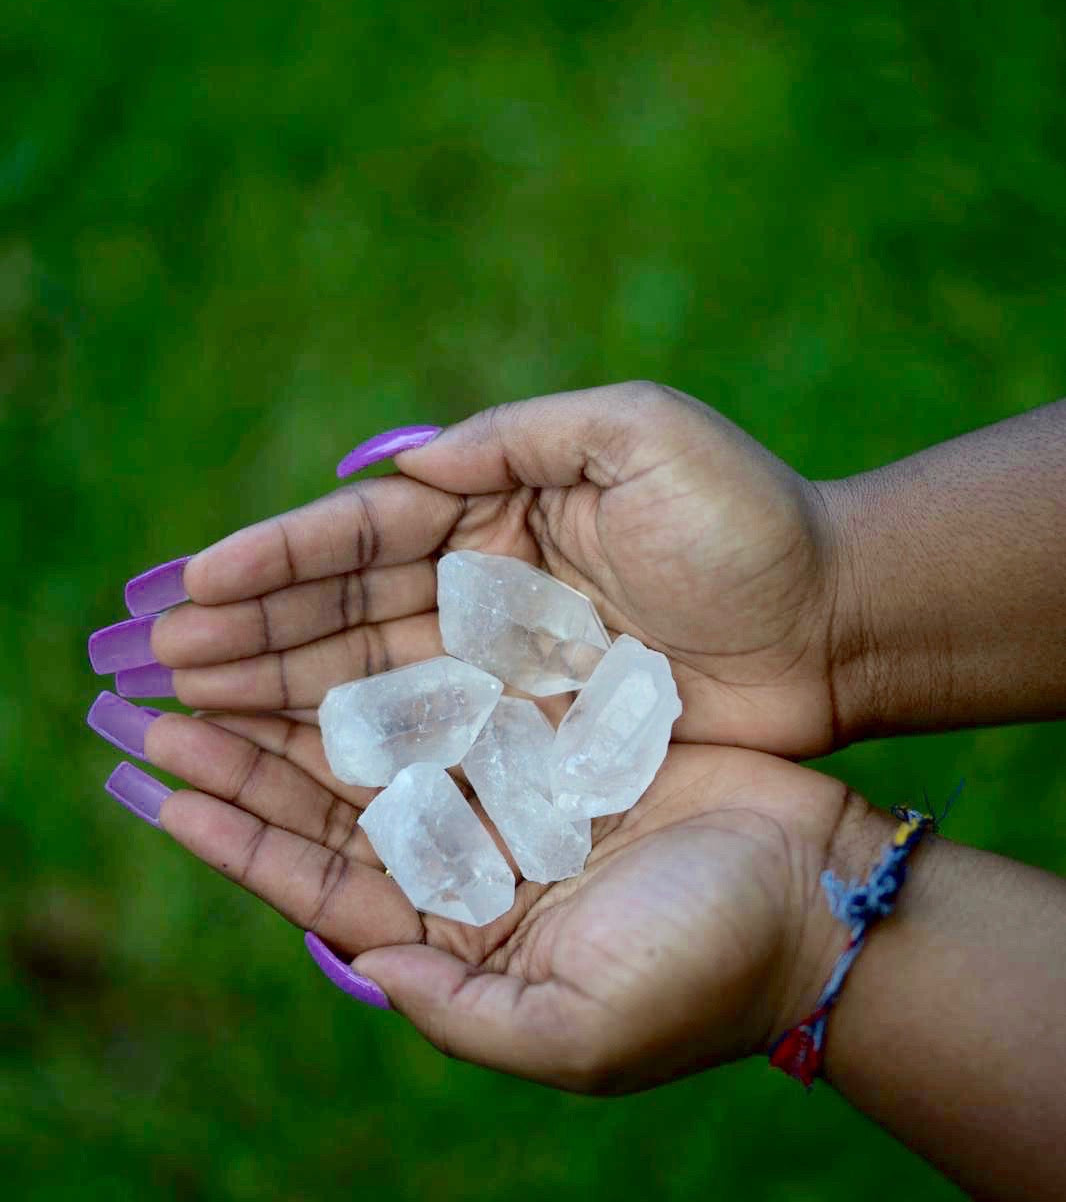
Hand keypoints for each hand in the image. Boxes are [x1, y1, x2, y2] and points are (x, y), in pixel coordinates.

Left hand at [138, 708, 849, 1091]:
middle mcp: (472, 865)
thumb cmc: (704, 972)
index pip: (322, 884)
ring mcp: (512, 794)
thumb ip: (456, 1009)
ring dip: (301, 702)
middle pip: (333, 803)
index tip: (160, 791)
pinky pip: (455, 692)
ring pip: (380, 739)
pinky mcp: (556, 735)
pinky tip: (338, 630)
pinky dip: (396, 664)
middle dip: (246, 757)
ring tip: (221, 660)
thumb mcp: (574, 1028)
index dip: (238, 840)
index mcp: (460, 940)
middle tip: (155, 708)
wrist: (821, 896)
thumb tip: (357, 964)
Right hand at [149, 383, 841, 755]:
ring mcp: (504, 670)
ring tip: (184, 710)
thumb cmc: (749, 520)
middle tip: (153, 661)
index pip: (362, 534)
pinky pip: (426, 747)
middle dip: (249, 636)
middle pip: (342, 615)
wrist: (836, 623)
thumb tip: (405, 461)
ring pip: (365, 685)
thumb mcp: (640, 433)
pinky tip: (278, 768)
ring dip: (274, 698)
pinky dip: (350, 756)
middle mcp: (484, 591)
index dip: (276, 559)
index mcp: (497, 510)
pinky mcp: (535, 738)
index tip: (194, 583)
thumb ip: (519, 436)